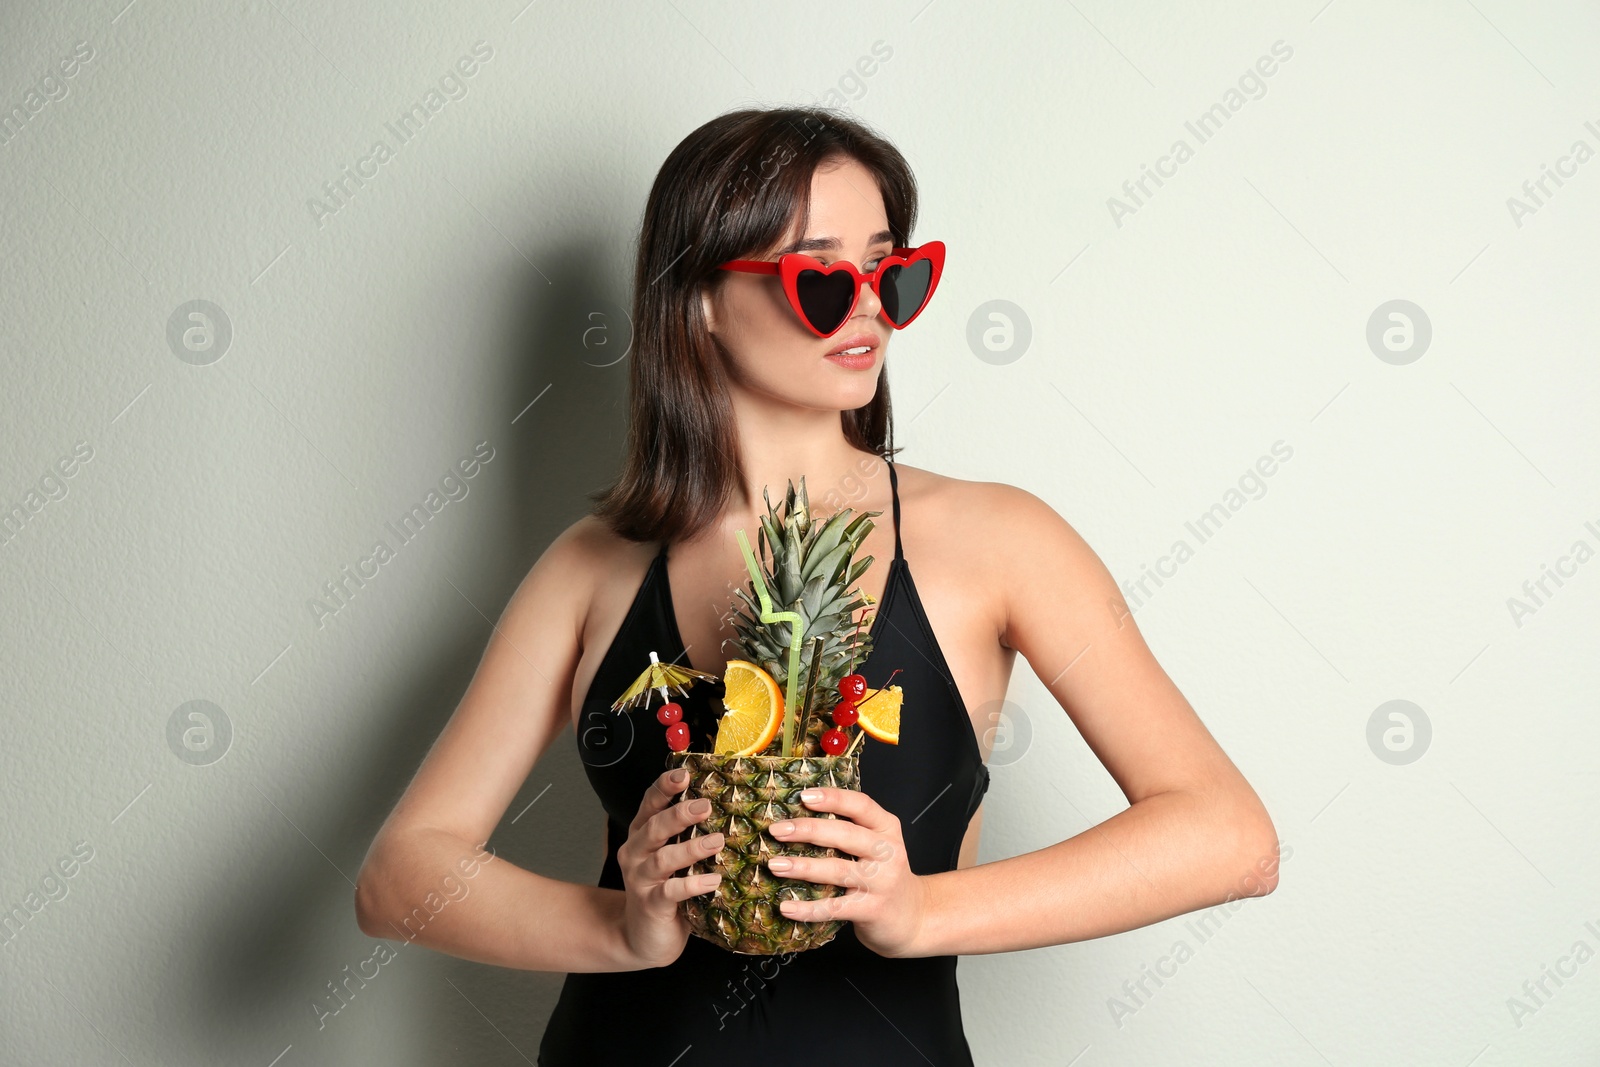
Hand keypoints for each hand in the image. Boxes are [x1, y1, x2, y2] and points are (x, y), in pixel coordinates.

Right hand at [615, 767, 723, 968]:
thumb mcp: (673, 858)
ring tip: (717, 841)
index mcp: (642, 835)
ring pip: (663, 859)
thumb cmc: (666, 890)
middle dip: (679, 813)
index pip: (650, 804)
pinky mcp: (651, 905)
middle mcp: (636, 853)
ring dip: (691, 848)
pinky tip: (713, 881)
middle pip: (654, 827)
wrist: (643, 938)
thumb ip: (687, 834)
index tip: (684, 774)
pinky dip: (692, 885)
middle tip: (706, 805)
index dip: (665, 787)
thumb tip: (726, 805)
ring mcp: (641, 880)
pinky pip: (670, 892)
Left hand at [765, 786, 927, 957]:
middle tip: (777, 830)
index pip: (861, 805)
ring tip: (775, 865)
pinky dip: (808, 909)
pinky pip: (835, 908)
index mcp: (887, 829)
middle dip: (808, 830)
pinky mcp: (872, 910)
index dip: (833, 799)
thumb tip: (798, 818)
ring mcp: (882, 882)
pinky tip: (786, 907)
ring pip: (837, 870)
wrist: (915, 917)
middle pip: (845, 835)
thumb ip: (852, 830)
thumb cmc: (885, 876)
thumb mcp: (879, 846)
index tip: (803, 796)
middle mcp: (888, 852)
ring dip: (802, 867)